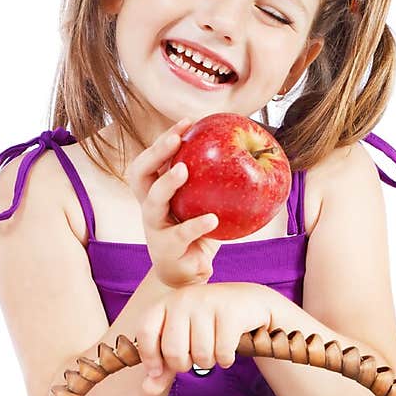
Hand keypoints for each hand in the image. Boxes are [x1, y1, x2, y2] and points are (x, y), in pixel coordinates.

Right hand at [125, 118, 221, 288]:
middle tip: (177, 139)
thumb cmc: (198, 231)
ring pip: (151, 203)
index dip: (164, 139)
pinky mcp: (165, 251)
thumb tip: (255, 148)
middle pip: (140, 174)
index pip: (151, 159)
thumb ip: (215, 180)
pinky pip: (178, 235)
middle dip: (156, 153)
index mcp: (155, 191)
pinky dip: (195, 225)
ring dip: (166, 184)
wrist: (189, 273)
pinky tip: (212, 218)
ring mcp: (153, 229)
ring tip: (183, 170)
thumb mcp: (203, 202)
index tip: (187, 122)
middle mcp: (148, 207)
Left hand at [135, 282, 271, 394]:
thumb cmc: (209, 325)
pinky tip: (228, 350)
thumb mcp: (183, 341)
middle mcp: (183, 299)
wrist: (248, 303)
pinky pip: (223, 352)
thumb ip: (165, 366)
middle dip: (185, 365)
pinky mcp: (230, 312)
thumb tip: (148, 389)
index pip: (145, 332)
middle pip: (173, 351)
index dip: (150, 357)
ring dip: (209, 362)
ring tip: (214, 349)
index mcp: (164, 303)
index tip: (158, 371)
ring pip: (200, 354)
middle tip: (195, 357)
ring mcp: (207, 302)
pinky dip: (226, 359)